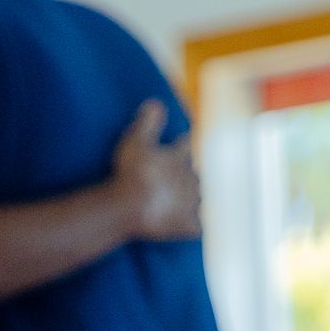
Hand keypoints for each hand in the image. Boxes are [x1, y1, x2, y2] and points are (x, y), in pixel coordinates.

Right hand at [110, 101, 201, 240]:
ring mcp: (189, 204)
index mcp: (179, 158)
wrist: (131, 207)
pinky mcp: (185, 226)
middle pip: (194, 174)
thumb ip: (148, 121)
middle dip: (188, 175)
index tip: (180, 142)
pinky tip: (193, 227)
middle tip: (179, 177)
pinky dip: (194, 226)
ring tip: (186, 201)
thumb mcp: (135, 140)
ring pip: (198, 199)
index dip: (180, 144)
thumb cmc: (131, 172)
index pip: (184, 146)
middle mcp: (190, 179)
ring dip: (193, 199)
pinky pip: (195, 227)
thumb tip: (156, 103)